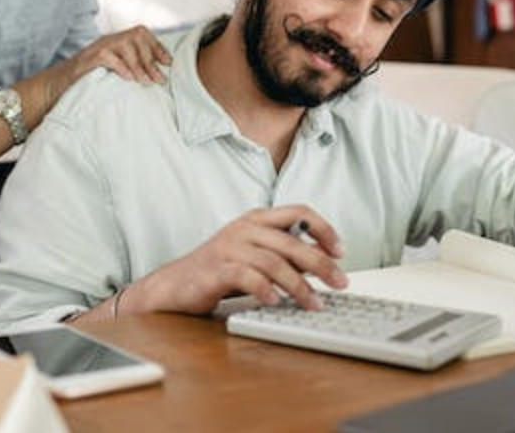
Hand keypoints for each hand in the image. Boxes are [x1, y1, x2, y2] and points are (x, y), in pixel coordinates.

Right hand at [72, 25, 171, 83]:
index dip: (158, 47)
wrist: (63, 82)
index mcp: (119, 40)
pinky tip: (128, 79)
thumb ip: (134, 68)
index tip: (169, 63)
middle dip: (151, 59)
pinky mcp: (89, 57)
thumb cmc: (93, 78)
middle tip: (160, 79)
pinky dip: (120, 67)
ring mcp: (99, 46)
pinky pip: (108, 56)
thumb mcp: (116, 70)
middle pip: (137, 37)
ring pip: (125, 44)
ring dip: (138, 64)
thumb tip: (158, 76)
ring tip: (145, 81)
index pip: (142, 34)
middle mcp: (111, 39)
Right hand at [129, 205, 346, 314]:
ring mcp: (228, 248)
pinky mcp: (215, 270)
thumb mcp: (255, 256)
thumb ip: (285, 254)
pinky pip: (247, 277)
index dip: (323, 228)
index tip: (340, 251)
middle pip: (292, 241)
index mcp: (256, 219)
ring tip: (313, 303)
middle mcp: (244, 229)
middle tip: (340, 283)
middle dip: (321, 263)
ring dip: (299, 285)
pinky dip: (265, 289)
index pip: (299, 211)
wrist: (174, 286)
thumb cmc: (219, 270)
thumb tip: (324, 263)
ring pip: (273, 262)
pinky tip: (276, 302)